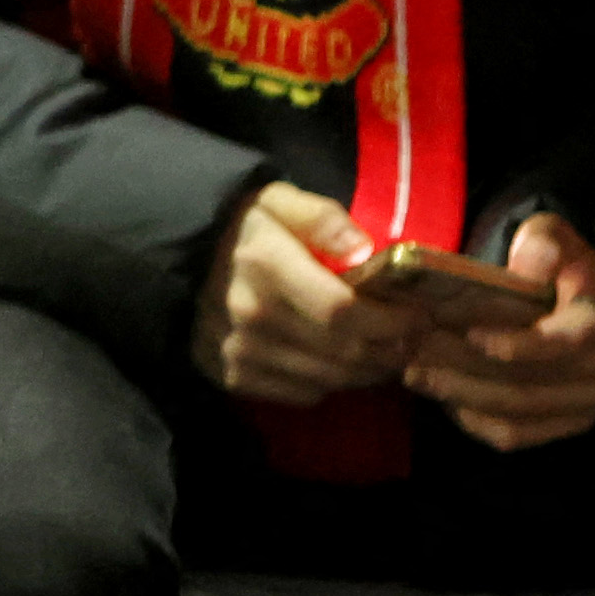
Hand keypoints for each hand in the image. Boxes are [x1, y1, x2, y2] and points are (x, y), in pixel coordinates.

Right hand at [190, 182, 422, 407]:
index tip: (417, 315)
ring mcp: (238, 350)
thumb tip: (364, 249)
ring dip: (366, 372)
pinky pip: (301, 394)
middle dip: (390, 350)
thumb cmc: (243, 225)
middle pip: (343, 352)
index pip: (343, 311)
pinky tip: (335, 361)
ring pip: (328, 380)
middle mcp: (250, 314)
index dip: (391, 321)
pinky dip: (328, 384)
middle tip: (410, 340)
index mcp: (265, 264)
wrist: (176, 255)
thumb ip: (323, 218)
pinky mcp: (231, 376)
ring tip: (382, 353)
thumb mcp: (279, 201)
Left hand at [426, 208, 594, 454]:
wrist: (560, 289)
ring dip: (464, 394)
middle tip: (419, 352)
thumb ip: (543, 242)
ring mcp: (590, 400)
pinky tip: (442, 398)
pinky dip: (476, 419)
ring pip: (521, 411)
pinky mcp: (566, 422)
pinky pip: (518, 435)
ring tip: (416, 372)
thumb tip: (530, 265)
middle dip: (472, 369)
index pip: (569, 340)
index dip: (522, 345)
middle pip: (535, 382)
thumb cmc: (549, 259)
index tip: (472, 335)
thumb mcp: (548, 234)